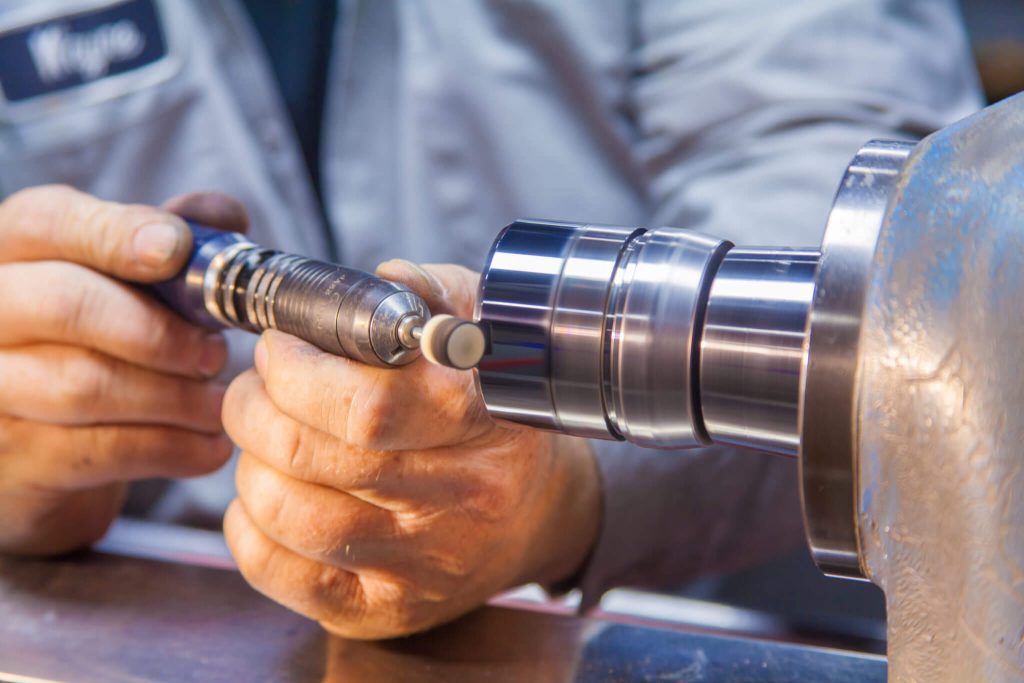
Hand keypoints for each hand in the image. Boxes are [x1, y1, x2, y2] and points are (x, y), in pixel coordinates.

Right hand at [0, 185, 244, 555]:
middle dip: (159, 329)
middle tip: (215, 352)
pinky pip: (100, 450)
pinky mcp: (11, 460)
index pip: (47, 221)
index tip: (176, 249)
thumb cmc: (94, 347)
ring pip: (85, 383)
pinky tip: (209, 446)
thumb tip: (224, 214)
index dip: (116, 232)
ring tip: (219, 403)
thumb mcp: (125, 284)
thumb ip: (170, 241)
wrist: (47, 455)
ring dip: (175, 396)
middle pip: (66, 302)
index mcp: (9, 251)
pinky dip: (172, 447)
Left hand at [223, 261, 600, 638]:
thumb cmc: (497, 413)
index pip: (367, 407)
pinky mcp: (387, 608)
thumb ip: (438, 294)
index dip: (298, 372)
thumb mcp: (485, 332)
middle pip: (308, 457)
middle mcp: (459, 501)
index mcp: (483, 423)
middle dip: (252, 408)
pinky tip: (268, 495)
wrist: (540, 513)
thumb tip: (389, 278)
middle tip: (255, 387)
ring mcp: (422, 565)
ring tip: (264, 440)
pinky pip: (280, 572)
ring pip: (286, 515)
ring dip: (248, 464)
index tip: (280, 348)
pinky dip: (247, 527)